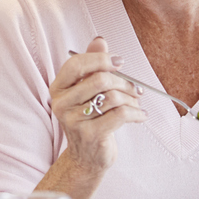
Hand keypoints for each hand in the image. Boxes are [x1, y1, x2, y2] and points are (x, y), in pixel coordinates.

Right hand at [50, 37, 145, 174]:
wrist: (86, 157)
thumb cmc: (90, 119)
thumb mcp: (88, 91)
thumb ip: (92, 65)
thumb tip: (99, 41)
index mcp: (58, 88)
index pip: (76, 64)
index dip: (100, 59)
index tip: (120, 62)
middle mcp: (61, 103)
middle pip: (99, 79)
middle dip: (124, 82)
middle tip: (135, 89)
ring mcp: (74, 120)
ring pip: (112, 97)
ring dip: (132, 99)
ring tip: (137, 104)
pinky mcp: (90, 135)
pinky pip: (121, 115)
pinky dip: (136, 113)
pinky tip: (140, 116)